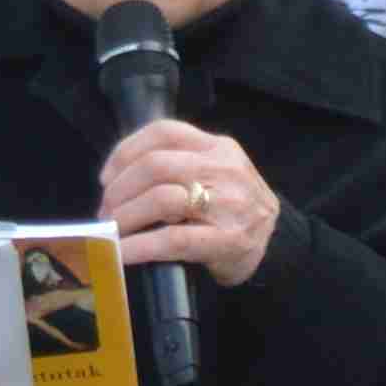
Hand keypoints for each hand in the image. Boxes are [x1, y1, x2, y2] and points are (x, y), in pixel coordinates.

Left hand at [104, 120, 284, 288]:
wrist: (279, 245)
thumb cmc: (236, 210)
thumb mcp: (217, 173)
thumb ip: (181, 166)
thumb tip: (118, 180)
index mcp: (219, 148)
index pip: (164, 131)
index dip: (125, 151)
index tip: (107, 176)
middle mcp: (224, 170)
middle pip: (155, 165)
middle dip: (120, 189)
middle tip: (105, 211)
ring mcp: (229, 205)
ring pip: (161, 198)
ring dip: (125, 216)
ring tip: (112, 231)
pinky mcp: (227, 240)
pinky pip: (172, 239)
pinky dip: (139, 246)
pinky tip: (122, 253)